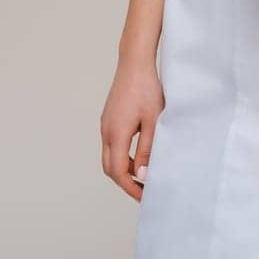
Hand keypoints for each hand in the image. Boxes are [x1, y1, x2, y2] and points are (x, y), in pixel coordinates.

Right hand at [101, 59, 162, 201]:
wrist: (134, 63)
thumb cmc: (147, 88)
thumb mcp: (153, 121)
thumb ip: (147, 149)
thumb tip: (142, 174)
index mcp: (116, 133)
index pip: (118, 171)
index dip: (131, 187)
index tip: (145, 196)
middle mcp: (106, 131)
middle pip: (109, 167)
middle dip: (125, 182)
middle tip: (144, 191)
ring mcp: (105, 124)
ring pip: (109, 156)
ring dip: (123, 169)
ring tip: (143, 175)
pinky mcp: (108, 118)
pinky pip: (111, 145)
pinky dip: (122, 156)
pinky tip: (138, 156)